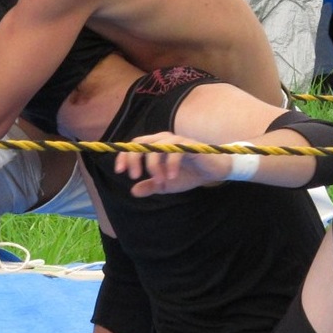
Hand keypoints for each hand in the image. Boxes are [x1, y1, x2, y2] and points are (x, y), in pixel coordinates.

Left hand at [114, 132, 231, 196]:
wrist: (212, 172)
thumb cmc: (188, 174)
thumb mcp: (166, 185)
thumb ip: (150, 186)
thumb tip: (133, 191)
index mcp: (155, 147)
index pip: (134, 146)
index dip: (125, 157)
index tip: (120, 171)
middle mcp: (163, 140)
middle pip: (141, 143)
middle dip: (134, 159)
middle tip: (135, 177)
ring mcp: (176, 141)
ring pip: (157, 147)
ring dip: (154, 165)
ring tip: (159, 181)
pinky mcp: (189, 145)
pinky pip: (175, 152)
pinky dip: (171, 164)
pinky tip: (171, 177)